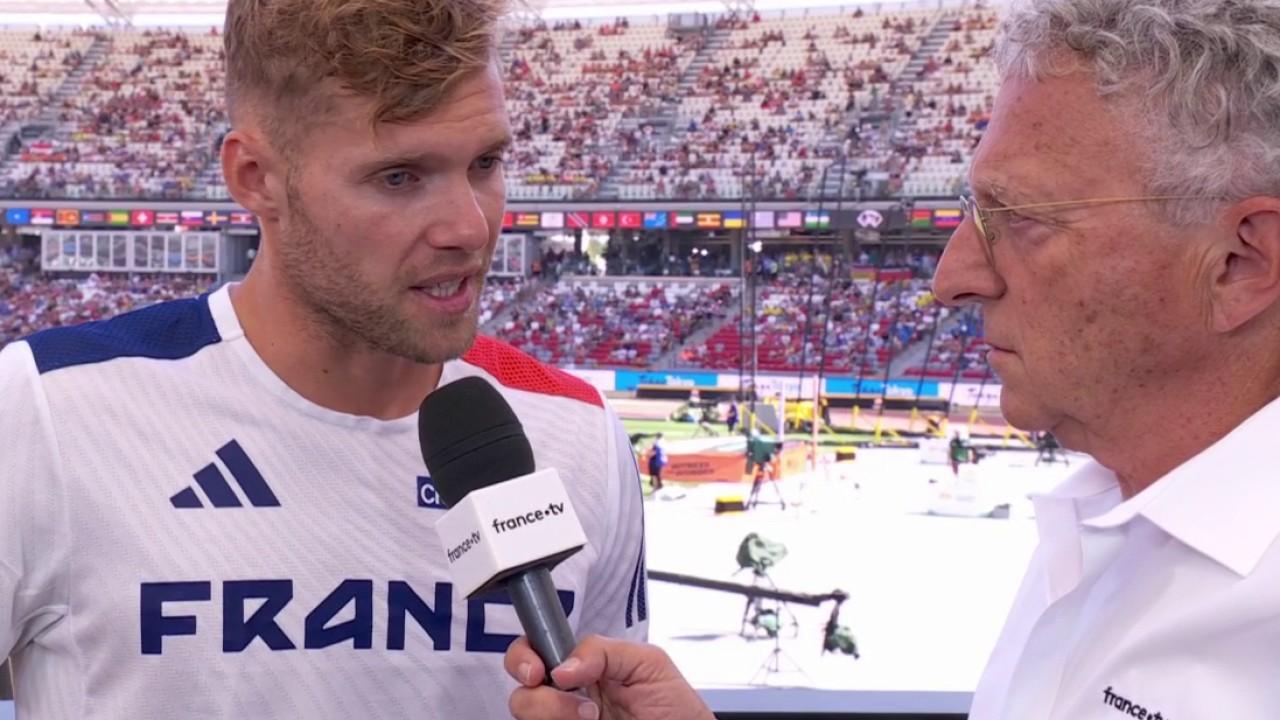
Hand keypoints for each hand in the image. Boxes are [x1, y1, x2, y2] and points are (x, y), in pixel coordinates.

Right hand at [505, 635, 713, 719]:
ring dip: (556, 717)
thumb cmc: (677, 710)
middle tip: (583, 708)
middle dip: (540, 699)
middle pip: (522, 694)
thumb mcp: (649, 664)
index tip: (537, 671)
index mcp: (582, 669)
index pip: (534, 653)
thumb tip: (563, 666)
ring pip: (528, 718)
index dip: (523, 658)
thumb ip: (605, 651)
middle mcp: (567, 700)